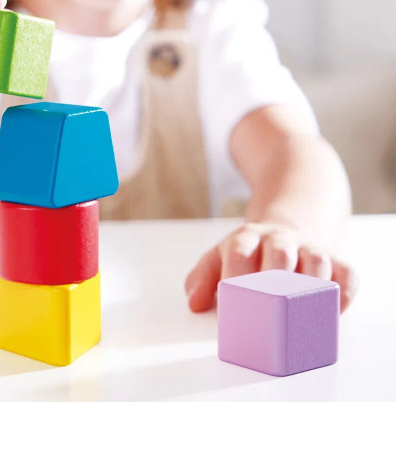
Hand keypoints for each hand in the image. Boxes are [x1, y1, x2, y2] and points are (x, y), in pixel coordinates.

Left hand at [184, 222, 356, 312]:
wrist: (288, 226)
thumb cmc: (251, 251)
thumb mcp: (220, 255)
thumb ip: (203, 277)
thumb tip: (195, 303)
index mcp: (247, 238)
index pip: (239, 251)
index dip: (234, 275)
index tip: (229, 301)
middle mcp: (280, 240)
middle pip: (279, 253)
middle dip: (273, 278)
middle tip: (266, 308)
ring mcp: (309, 248)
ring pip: (315, 261)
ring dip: (310, 286)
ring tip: (301, 313)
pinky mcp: (335, 259)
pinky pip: (346, 273)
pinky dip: (343, 292)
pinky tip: (333, 312)